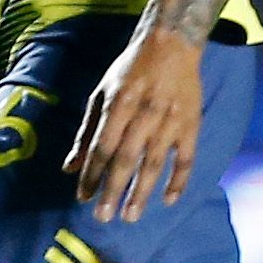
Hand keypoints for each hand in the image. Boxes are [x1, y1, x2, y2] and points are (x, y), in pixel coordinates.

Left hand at [68, 23, 204, 224]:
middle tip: (104, 217)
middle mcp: (145, 114)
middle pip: (126, 159)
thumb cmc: (130, 70)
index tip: (82, 197)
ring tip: (130, 216)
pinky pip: (186, 158)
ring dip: (142, 192)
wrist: (172, 45)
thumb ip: (86, 132)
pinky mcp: (191, 124)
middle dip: (113, 190)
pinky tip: (168, 200)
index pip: (102, 147)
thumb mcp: (101, 94)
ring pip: (154, 163)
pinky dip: (178, 180)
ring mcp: (171, 120)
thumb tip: (70, 167)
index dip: (92, 174)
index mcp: (118, 104)